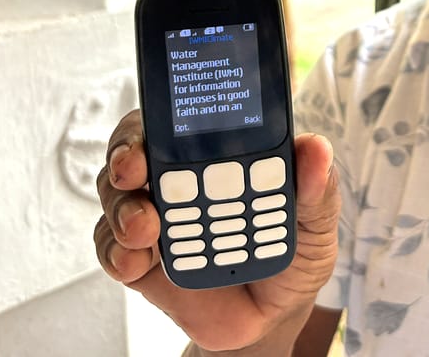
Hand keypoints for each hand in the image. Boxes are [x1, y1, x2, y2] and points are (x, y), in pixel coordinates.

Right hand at [94, 110, 339, 353]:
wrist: (274, 317)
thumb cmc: (294, 253)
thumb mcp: (316, 220)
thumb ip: (316, 187)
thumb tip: (316, 148)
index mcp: (220, 154)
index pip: (183, 118)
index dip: (164, 112)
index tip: (159, 123)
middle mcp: (179, 177)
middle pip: (135, 148)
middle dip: (126, 153)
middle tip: (132, 169)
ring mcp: (155, 217)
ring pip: (116, 195)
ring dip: (123, 207)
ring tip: (144, 228)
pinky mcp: (140, 260)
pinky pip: (111, 248)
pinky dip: (117, 252)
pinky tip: (134, 259)